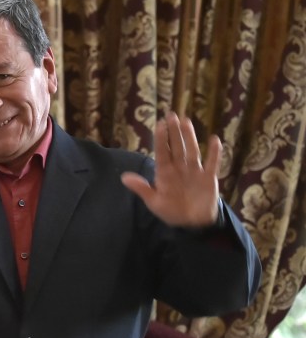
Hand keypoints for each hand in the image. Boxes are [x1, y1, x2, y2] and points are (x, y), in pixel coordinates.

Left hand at [121, 112, 221, 227]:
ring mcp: (194, 171)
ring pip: (192, 150)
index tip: (159, 124)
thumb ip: (142, 189)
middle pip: (176, 147)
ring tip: (186, 121)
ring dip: (189, 136)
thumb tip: (124, 177)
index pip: (162, 152)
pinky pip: (212, 163)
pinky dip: (214, 153)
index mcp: (164, 173)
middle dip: (173, 131)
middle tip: (171, 114)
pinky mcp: (208, 178)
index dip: (161, 139)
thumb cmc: (171, 211)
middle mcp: (179, 168)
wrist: (192, 223)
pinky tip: (215, 140)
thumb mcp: (154, 202)